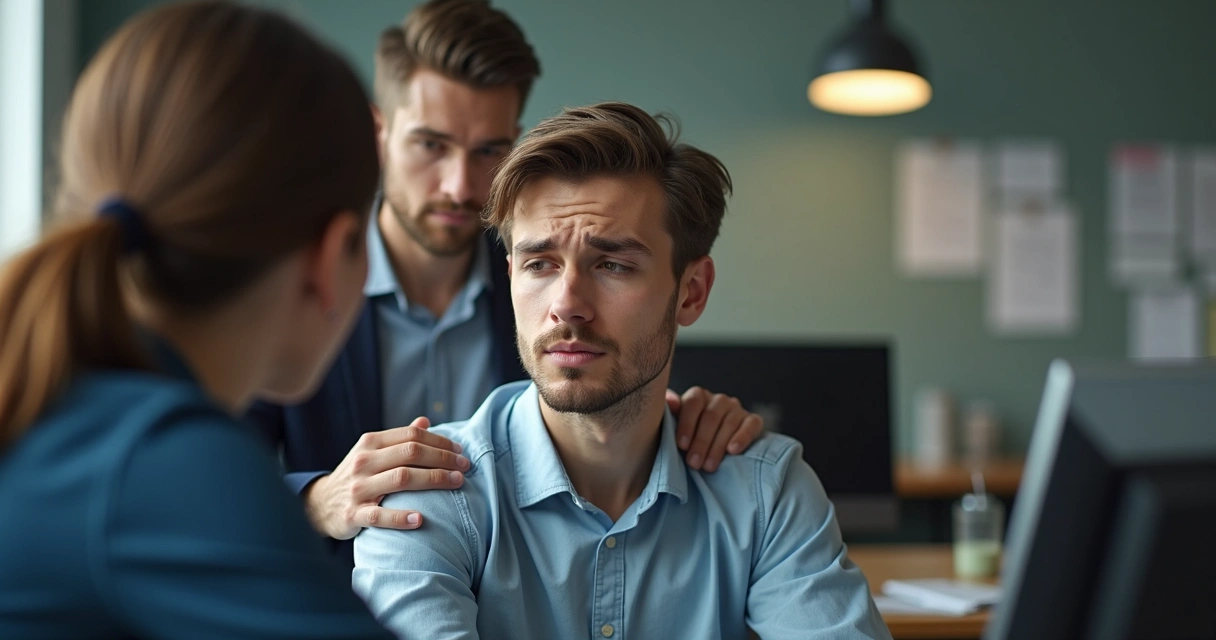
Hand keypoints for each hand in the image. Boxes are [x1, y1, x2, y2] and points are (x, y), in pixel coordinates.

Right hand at [302, 416, 468, 539]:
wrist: (320, 504)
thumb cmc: (356, 476)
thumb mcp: (372, 452)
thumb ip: (398, 439)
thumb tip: (426, 420)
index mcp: (370, 443)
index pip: (411, 436)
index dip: (440, 441)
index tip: (460, 450)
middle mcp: (364, 462)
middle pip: (411, 453)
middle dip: (443, 458)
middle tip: (465, 467)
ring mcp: (358, 488)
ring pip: (401, 479)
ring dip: (434, 480)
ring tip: (456, 483)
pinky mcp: (353, 514)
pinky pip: (379, 516)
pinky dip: (401, 518)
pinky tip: (421, 519)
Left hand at [667, 387, 763, 472]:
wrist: (716, 446)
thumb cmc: (691, 436)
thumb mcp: (676, 425)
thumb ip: (670, 412)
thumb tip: (670, 402)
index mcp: (698, 396)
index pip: (693, 403)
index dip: (686, 424)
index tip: (681, 445)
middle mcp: (719, 400)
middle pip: (711, 416)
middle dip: (701, 441)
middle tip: (694, 463)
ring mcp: (737, 409)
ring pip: (729, 423)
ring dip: (717, 446)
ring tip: (709, 466)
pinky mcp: (753, 420)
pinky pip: (751, 425)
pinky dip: (742, 437)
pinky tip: (732, 450)